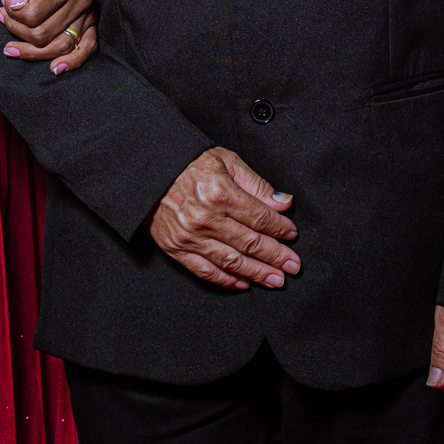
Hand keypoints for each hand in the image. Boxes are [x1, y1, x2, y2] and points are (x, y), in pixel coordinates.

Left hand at [0, 0, 96, 74]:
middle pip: (43, 34)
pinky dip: (72, 62)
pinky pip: (87, 48)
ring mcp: (89, 14)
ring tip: (12, 46)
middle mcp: (81, 0)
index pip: (33, 15)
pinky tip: (54, 68)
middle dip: (17, 31)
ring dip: (32, 51)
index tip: (4, 3)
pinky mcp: (92, 23)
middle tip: (4, 18)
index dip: (12, 15)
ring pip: (60, 46)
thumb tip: (13, 4)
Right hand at [148, 147, 299, 290]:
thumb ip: (256, 184)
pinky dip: (226, 280)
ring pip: (231, 261)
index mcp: (220, 192)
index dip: (280, 229)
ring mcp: (190, 236)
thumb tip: (283, 203)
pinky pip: (205, 270)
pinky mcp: (176, 248)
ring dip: (257, 273)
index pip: (260, 217)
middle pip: (250, 243)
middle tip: (293, 266)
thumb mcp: (226, 161)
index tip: (291, 234)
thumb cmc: (188, 162)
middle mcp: (205, 218)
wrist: (149, 170)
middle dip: (276, 256)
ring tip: (276, 279)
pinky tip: (243, 283)